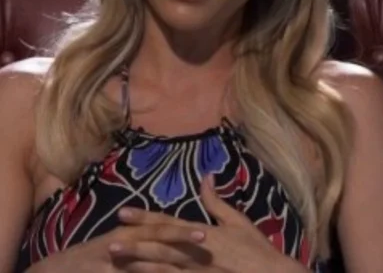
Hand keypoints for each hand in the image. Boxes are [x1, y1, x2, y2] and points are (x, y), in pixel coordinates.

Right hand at [25, 219, 207, 272]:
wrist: (58, 270)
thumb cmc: (95, 255)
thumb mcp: (119, 240)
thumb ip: (144, 233)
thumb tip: (175, 231)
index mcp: (130, 233)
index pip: (161, 229)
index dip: (183, 231)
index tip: (207, 233)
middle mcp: (123, 245)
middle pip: (157, 245)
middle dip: (181, 246)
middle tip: (206, 243)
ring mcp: (113, 263)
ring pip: (146, 267)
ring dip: (166, 268)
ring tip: (187, 271)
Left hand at [112, 174, 308, 272]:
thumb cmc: (256, 248)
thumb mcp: (238, 221)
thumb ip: (216, 201)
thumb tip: (205, 177)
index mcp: (203, 233)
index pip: (168, 223)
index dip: (144, 217)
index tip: (123, 212)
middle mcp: (194, 253)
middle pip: (158, 246)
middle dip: (132, 242)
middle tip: (108, 241)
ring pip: (159, 268)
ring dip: (136, 264)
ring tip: (115, 260)